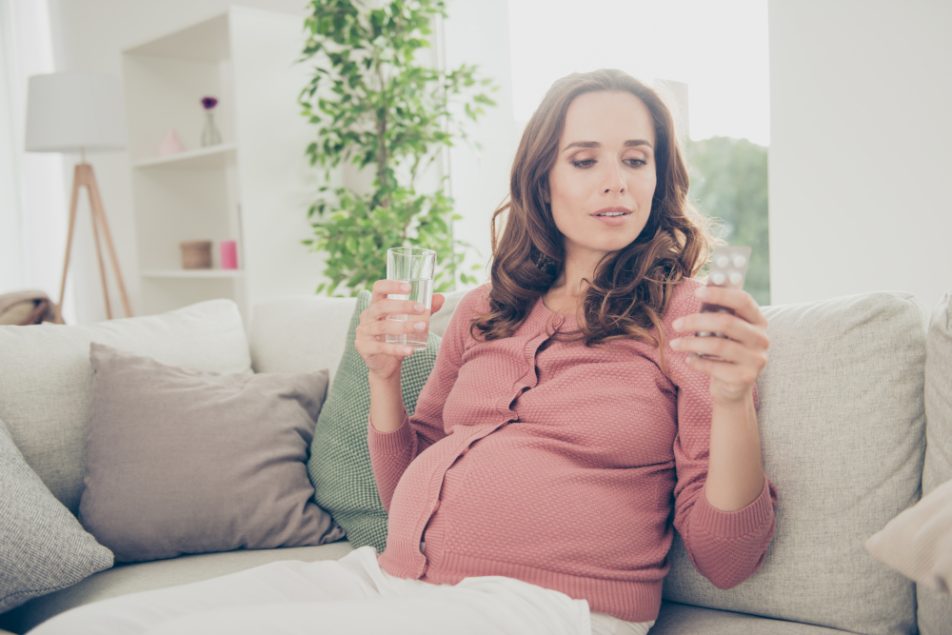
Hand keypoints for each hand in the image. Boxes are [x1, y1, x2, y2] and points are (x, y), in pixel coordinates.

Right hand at [355, 280, 444, 380]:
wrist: (385, 365)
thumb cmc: (396, 337)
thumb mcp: (408, 321)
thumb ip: (423, 310)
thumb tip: (441, 298)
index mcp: (376, 304)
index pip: (379, 288)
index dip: (391, 285)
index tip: (409, 287)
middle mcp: (367, 316)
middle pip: (382, 306)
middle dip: (402, 306)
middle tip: (421, 308)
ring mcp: (363, 332)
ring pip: (383, 327)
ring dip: (404, 327)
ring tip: (422, 327)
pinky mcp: (364, 348)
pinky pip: (381, 347)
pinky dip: (397, 349)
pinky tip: (411, 350)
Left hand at [669, 285, 768, 403]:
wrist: (735, 385)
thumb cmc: (725, 350)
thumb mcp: (726, 331)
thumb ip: (718, 313)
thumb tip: (700, 291)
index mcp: (758, 321)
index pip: (743, 301)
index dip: (720, 294)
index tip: (696, 292)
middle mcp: (761, 339)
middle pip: (726, 322)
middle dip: (696, 321)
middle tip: (676, 324)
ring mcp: (756, 359)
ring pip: (718, 345)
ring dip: (691, 343)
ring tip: (674, 344)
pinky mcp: (746, 377)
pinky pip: (715, 366)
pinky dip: (697, 362)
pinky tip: (688, 359)